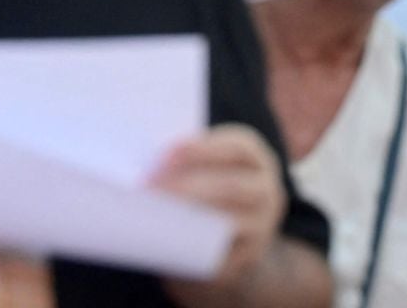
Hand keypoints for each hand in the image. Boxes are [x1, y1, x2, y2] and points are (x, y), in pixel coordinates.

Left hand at [154, 124, 286, 286]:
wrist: (224, 242)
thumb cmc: (203, 191)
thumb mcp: (202, 168)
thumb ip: (183, 161)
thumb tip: (141, 160)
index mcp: (254, 157)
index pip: (235, 148)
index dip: (201, 149)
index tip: (165, 154)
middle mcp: (266, 189)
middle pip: (231, 185)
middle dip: (189, 186)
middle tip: (150, 191)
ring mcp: (262, 225)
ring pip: (231, 222)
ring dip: (192, 219)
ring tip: (154, 218)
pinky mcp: (249, 257)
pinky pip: (225, 256)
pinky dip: (198, 251)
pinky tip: (170, 247)